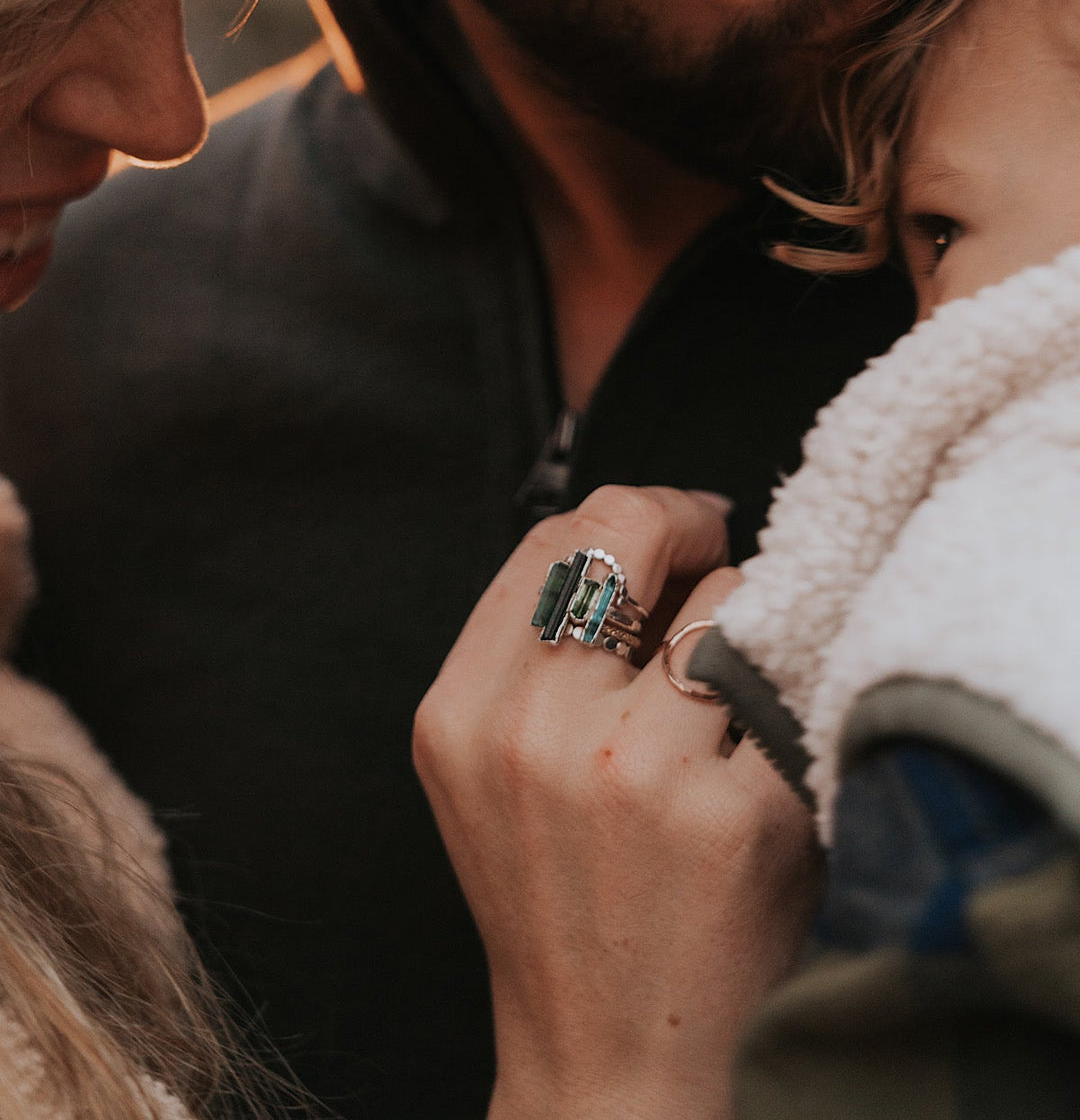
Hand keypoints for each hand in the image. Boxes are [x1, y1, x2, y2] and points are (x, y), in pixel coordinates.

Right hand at [414, 486, 818, 1119]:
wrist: (611, 1060)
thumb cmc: (562, 905)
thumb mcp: (495, 772)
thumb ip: (538, 653)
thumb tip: (646, 532)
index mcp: (461, 714)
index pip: (550, 535)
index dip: (628, 512)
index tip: (674, 531)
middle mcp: (531, 732)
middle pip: (629, 531)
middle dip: (692, 524)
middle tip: (720, 555)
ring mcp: (631, 772)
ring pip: (731, 600)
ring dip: (751, 625)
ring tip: (736, 692)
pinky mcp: (730, 816)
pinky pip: (786, 686)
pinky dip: (793, 698)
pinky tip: (769, 750)